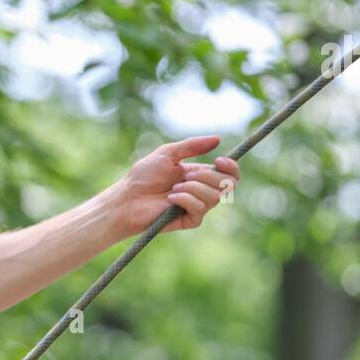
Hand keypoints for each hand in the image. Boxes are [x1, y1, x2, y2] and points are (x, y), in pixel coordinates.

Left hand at [112, 134, 239, 237]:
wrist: (128, 198)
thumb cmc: (144, 176)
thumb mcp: (167, 153)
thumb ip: (192, 146)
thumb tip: (217, 139)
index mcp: (201, 174)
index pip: (229, 173)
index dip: (231, 167)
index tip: (220, 160)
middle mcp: (203, 190)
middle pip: (228, 184)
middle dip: (208, 176)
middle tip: (186, 175)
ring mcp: (197, 206)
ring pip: (214, 197)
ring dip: (192, 188)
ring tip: (173, 188)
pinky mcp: (190, 220)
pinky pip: (200, 209)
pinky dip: (185, 199)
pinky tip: (170, 199)